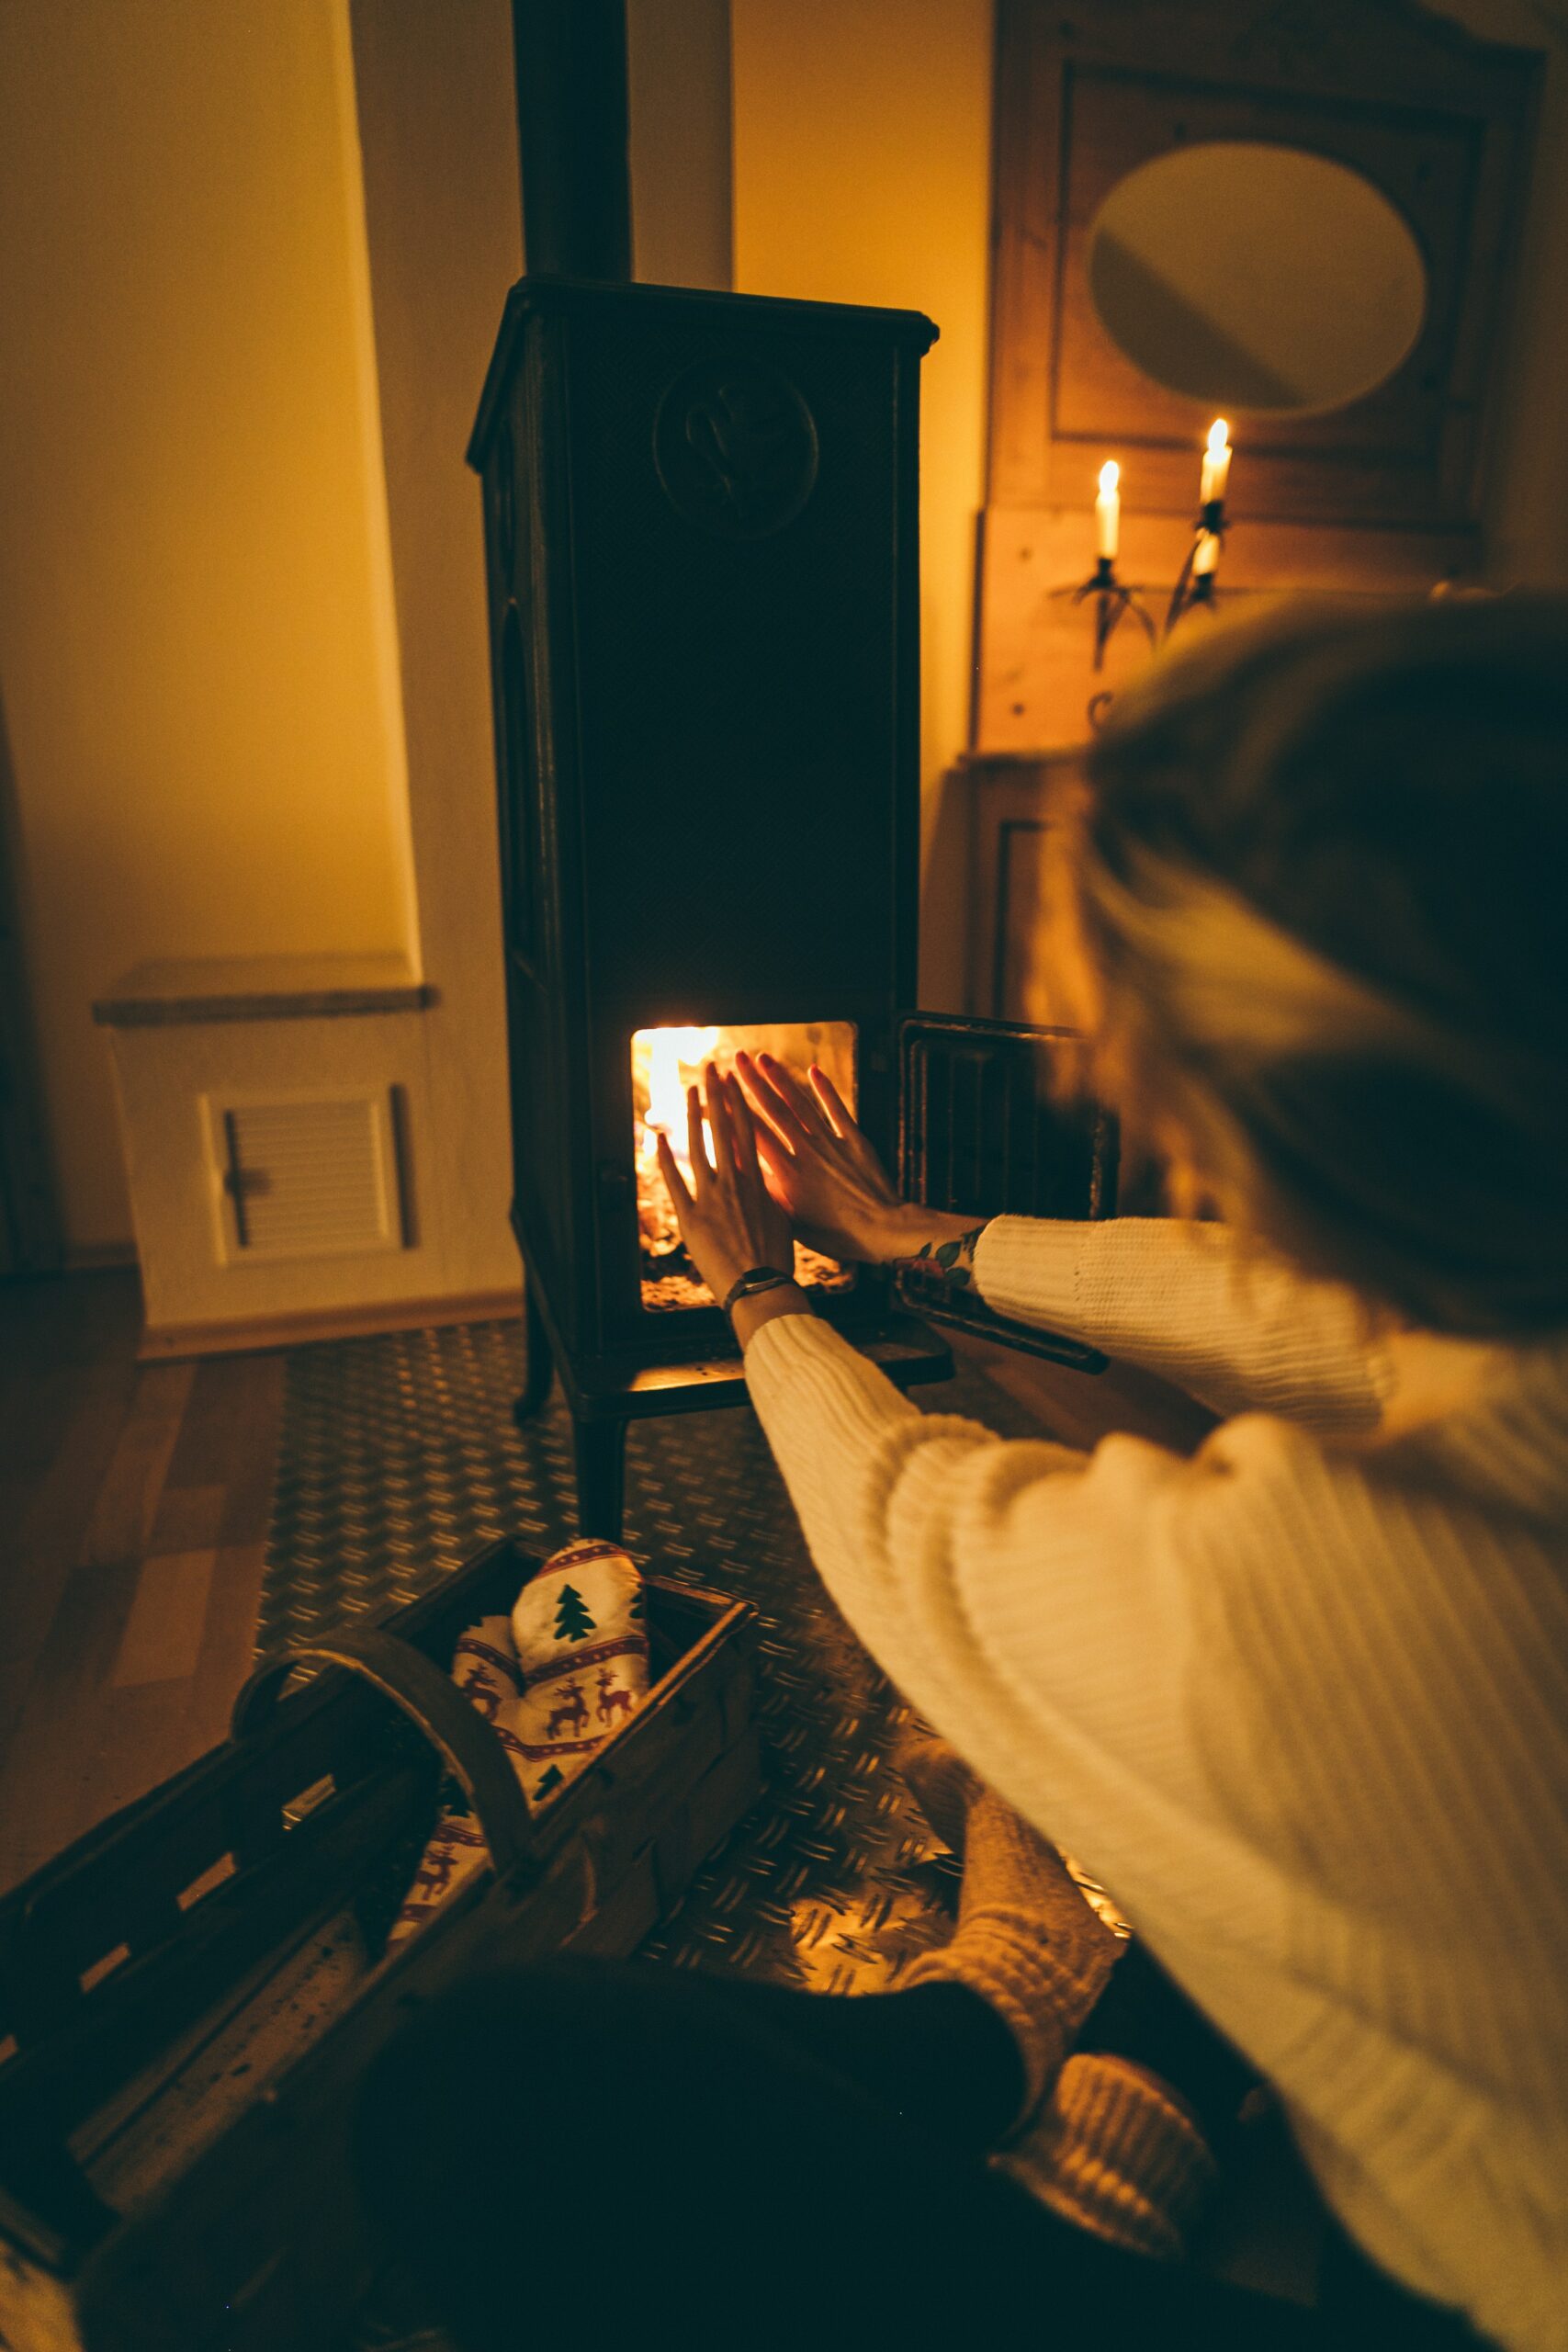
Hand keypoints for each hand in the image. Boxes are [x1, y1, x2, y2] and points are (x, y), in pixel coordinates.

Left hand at [655, 1062, 794, 1305]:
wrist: (760, 1287)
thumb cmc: (776, 1259)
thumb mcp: (783, 1219)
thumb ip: (770, 1195)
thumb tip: (766, 1182)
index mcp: (758, 1182)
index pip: (748, 1132)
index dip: (740, 1103)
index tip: (735, 1081)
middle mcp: (734, 1183)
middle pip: (724, 1129)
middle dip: (717, 1095)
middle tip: (711, 1069)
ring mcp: (710, 1198)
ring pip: (698, 1147)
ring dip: (691, 1116)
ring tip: (688, 1091)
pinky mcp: (691, 1218)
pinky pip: (674, 1181)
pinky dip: (664, 1157)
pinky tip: (656, 1136)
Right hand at [733, 1052, 909, 1262]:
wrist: (882, 1231)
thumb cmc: (836, 1235)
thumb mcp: (794, 1223)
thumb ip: (771, 1197)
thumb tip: (750, 1177)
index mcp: (787, 1174)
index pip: (753, 1134)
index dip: (733, 1110)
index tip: (718, 1090)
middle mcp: (806, 1151)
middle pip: (774, 1110)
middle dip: (751, 1082)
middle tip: (735, 1058)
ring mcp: (831, 1143)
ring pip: (801, 1104)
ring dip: (781, 1078)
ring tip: (763, 1057)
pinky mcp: (855, 1140)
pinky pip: (837, 1109)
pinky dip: (825, 1089)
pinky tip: (813, 1070)